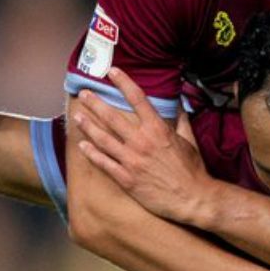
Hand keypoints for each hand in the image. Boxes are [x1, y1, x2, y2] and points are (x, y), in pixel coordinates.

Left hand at [73, 69, 214, 226]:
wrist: (193, 198)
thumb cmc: (193, 170)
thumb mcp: (190, 141)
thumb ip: (181, 121)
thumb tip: (179, 105)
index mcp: (158, 129)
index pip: (137, 99)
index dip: (123, 82)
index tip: (112, 71)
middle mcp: (141, 141)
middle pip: (112, 117)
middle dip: (95, 103)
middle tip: (84, 94)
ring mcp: (131, 160)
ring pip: (103, 139)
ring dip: (88, 126)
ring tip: (77, 117)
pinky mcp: (126, 179)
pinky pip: (103, 163)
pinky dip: (91, 154)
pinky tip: (81, 146)